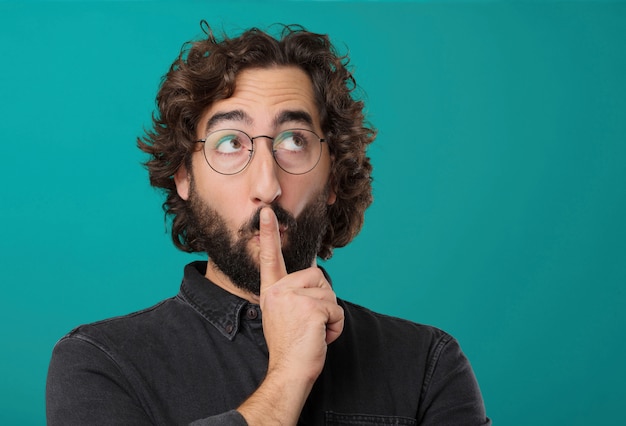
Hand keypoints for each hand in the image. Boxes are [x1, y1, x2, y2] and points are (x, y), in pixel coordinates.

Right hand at [238, 207, 343, 424]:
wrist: (289, 372)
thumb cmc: (290, 348)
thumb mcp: (286, 315)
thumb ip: (295, 295)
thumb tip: (316, 277)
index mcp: (272, 291)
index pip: (270, 258)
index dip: (269, 233)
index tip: (266, 211)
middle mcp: (279, 290)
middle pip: (317, 276)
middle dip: (323, 300)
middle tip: (308, 325)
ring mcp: (293, 298)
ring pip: (329, 294)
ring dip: (330, 316)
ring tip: (313, 333)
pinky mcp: (311, 308)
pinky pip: (336, 310)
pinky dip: (335, 327)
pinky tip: (320, 338)